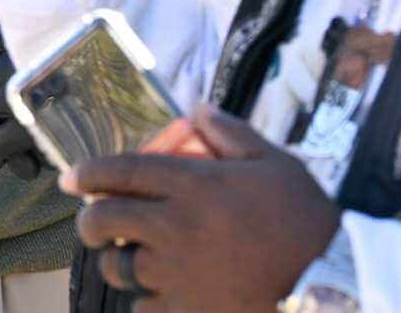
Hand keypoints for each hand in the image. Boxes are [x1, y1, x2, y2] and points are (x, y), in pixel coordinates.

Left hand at [61, 104, 339, 312]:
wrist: (330, 277)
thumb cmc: (301, 216)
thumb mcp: (272, 160)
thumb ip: (230, 132)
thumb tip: (198, 108)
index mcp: (192, 183)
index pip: (120, 172)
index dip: (87, 174)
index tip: (70, 179)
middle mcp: (174, 225)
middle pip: (103, 220)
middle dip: (88, 221)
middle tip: (92, 224)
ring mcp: (177, 272)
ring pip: (117, 267)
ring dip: (117, 262)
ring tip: (128, 260)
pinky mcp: (186, 309)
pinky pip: (143, 308)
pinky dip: (145, 301)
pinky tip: (159, 295)